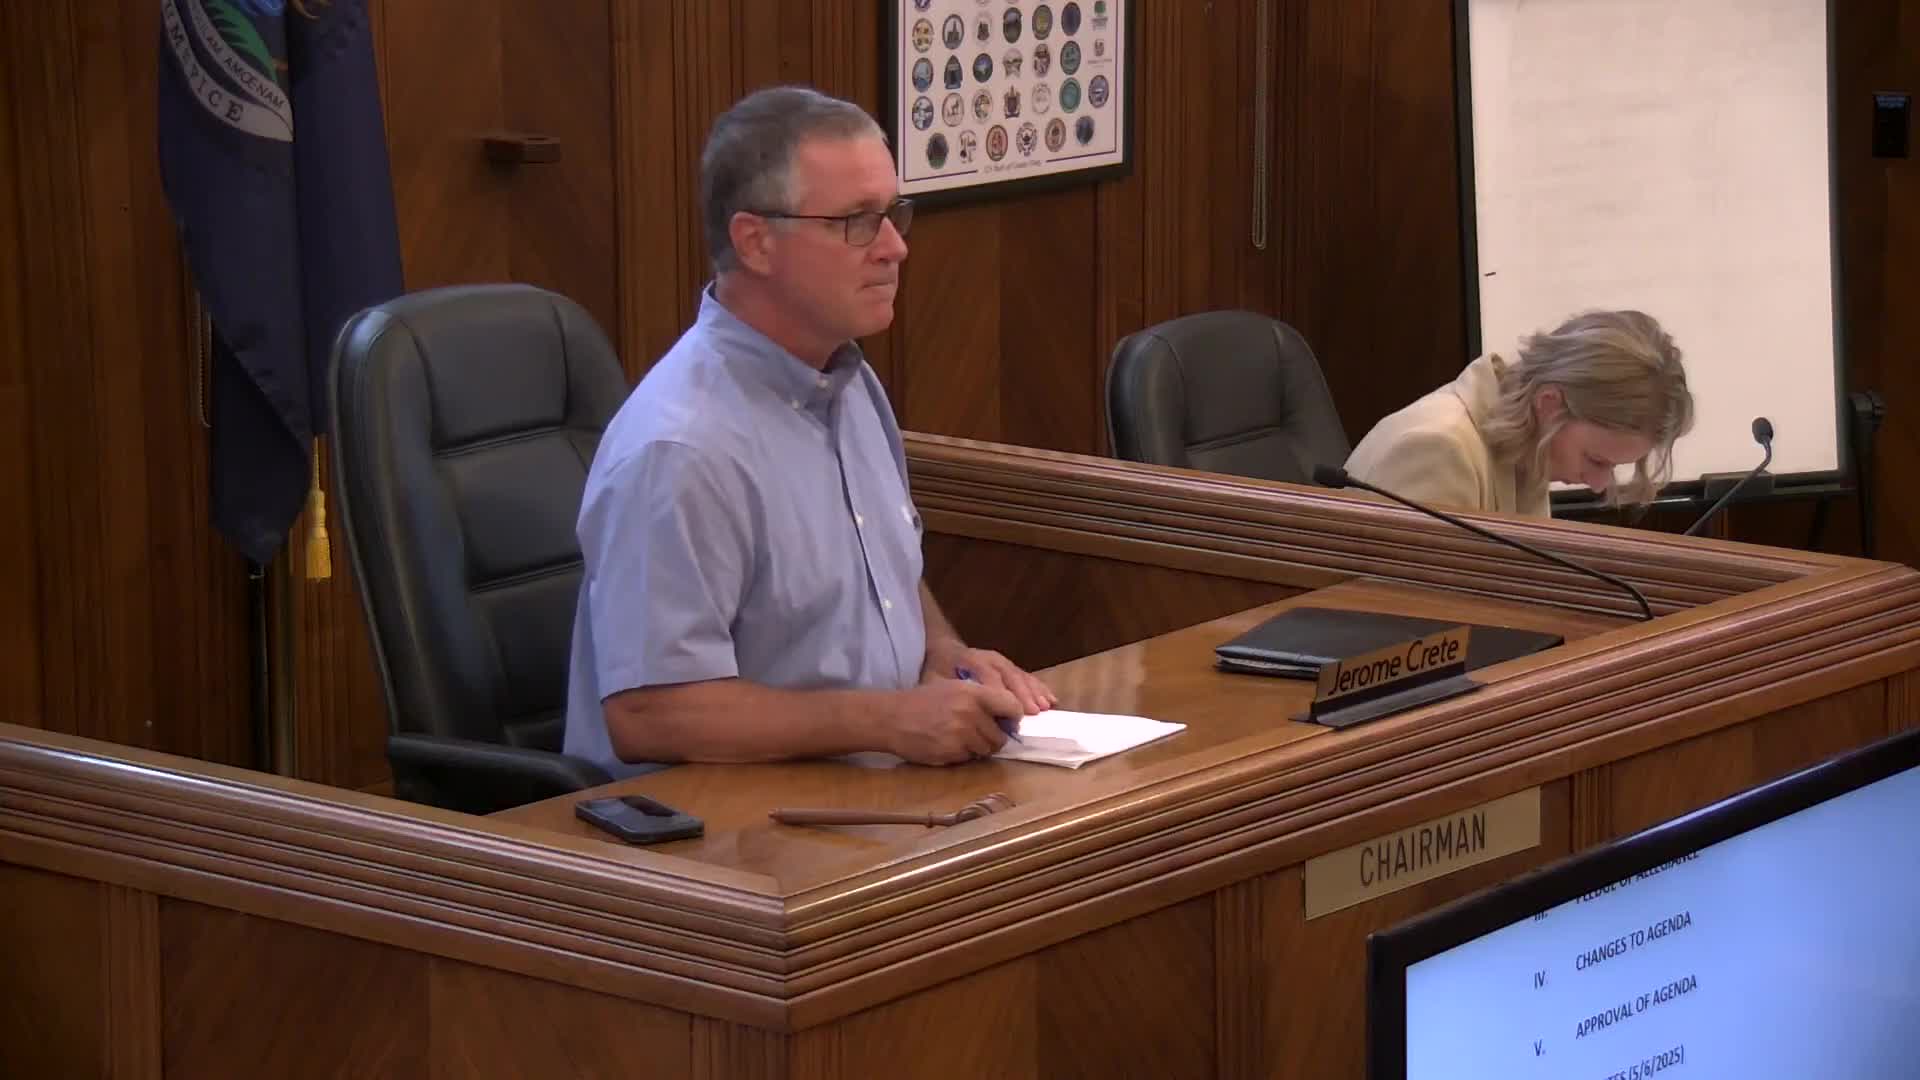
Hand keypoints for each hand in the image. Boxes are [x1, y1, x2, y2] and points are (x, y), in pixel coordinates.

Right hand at [887, 679, 1023, 765]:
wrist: (893, 718)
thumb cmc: (924, 700)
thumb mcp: (954, 687)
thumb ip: (982, 698)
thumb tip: (1011, 713)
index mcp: (973, 693)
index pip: (1012, 706)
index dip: (1013, 717)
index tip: (1009, 722)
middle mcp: (970, 713)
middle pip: (1001, 735)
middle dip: (994, 737)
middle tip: (980, 734)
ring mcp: (961, 734)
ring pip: (988, 749)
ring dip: (980, 748)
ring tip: (962, 738)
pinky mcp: (952, 753)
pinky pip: (970, 758)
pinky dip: (964, 755)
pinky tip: (949, 745)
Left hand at [925, 644, 1056, 715]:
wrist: (945, 651)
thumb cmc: (938, 670)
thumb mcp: (934, 679)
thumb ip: (944, 692)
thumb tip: (955, 711)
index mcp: (969, 658)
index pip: (986, 672)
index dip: (997, 689)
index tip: (1005, 707)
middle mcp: (988, 658)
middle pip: (1008, 673)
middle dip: (1021, 693)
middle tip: (1031, 711)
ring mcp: (1002, 661)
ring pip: (1020, 675)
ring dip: (1034, 692)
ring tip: (1044, 707)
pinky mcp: (1010, 667)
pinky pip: (1027, 676)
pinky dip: (1039, 688)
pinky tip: (1050, 700)